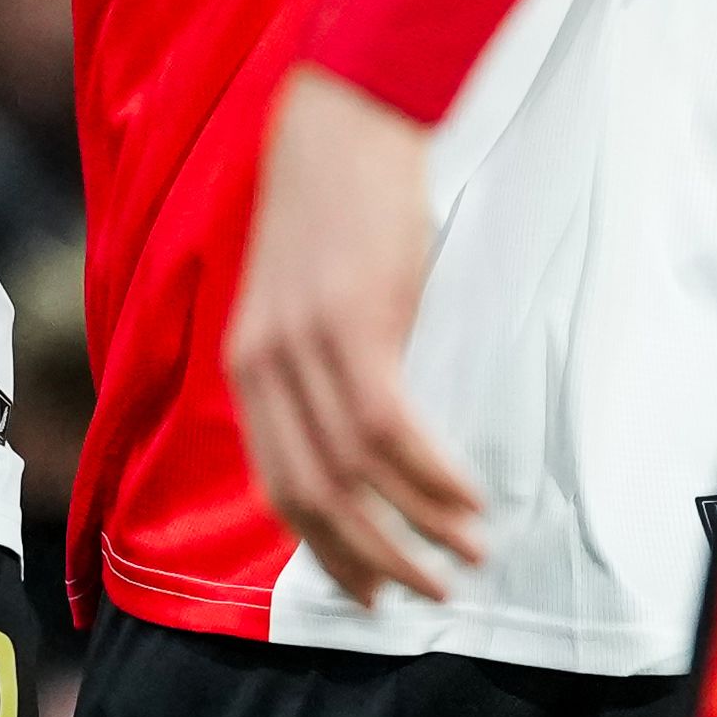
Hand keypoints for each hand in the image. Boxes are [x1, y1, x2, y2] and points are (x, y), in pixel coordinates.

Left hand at [226, 72, 487, 603]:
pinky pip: (388, 430)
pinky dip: (431, 477)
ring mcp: (305, 347)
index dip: (325, 551)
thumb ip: (320, 366)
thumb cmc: (343, 205)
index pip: (279, 487)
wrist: (349, 119)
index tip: (372, 589)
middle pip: (312, 498)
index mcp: (249, 367)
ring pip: (355, 473)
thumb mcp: (311, 296)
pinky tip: (467, 502)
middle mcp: (264, 366)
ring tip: (467, 557)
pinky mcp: (353, 324)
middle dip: (372, 560)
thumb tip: (366, 440)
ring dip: (419, 528)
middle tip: (427, 597)